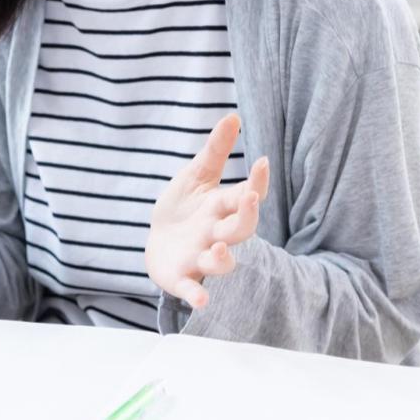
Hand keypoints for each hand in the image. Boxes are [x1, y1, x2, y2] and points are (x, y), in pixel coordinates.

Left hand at [144, 113, 269, 309]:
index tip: (262, 162)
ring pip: (222, 264)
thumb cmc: (183, 207)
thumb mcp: (195, 176)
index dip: (256, 183)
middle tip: (248, 198)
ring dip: (224, 259)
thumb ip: (214, 151)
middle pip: (241, 229)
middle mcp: (217, 234)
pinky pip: (193, 290)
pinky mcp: (183, 279)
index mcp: (221, 207)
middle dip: (246, 216)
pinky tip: (201, 302)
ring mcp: (202, 258)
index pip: (245, 195)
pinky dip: (197, 296)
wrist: (157, 241)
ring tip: (219, 248)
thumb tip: (233, 116)